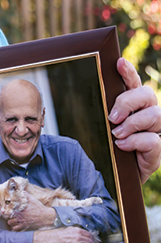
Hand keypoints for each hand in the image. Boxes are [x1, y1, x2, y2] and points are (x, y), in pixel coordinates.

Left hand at [7, 194, 55, 230]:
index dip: (7, 210)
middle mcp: (21, 217)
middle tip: (8, 216)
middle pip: (10, 219)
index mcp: (21, 210)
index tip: (5, 209)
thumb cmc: (39, 207)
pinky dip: (16, 228)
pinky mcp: (26, 226)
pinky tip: (16, 226)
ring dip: (11, 223)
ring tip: (11, 221)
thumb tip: (21, 190)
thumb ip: (26, 195)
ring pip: (12, 225)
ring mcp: (23, 222)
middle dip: (8, 217)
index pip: (10, 210)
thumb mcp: (33, 199)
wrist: (45, 216)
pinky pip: (18, 229)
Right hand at [32, 227, 96, 242]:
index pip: (89, 235)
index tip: (92, 240)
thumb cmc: (60, 233)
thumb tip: (82, 232)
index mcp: (78, 231)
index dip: (92, 238)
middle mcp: (79, 238)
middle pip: (89, 242)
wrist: (53, 239)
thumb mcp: (69, 229)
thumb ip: (77, 230)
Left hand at [109, 58, 160, 182]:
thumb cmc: (106, 150)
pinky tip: (122, 146)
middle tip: (112, 117)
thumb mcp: (100, 129)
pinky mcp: (157, 151)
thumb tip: (89, 98)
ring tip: (116, 134)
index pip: (133, 82)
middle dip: (128, 102)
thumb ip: (101, 113)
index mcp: (133, 105)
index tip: (118, 62)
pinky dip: (135, 142)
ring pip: (155, 114)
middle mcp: (147, 114)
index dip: (128, 71)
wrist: (113, 180)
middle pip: (147, 94)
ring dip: (132, 123)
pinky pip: (153, 139)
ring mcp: (155, 132)